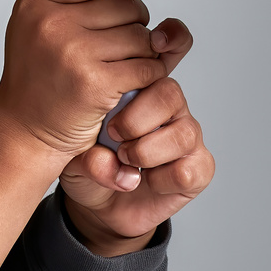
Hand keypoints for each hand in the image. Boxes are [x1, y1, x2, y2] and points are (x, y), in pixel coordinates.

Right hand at [0, 0, 185, 158]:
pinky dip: (148, 75)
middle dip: (133, 23)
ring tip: (122, 63)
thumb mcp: (40, 28)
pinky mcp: (95, 83)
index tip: (112, 10)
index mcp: (35, 3)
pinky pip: (147, 67)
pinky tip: (129, 82)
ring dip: (142, 51)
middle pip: (125, 3)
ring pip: (140, 36)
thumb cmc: (37, 81)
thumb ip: (79, 3)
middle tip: (119, 44)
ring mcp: (72, 53)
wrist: (24, 131)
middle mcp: (51, 23)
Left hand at [59, 74, 213, 256]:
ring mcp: (188, 136)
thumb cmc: (90, 165)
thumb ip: (86, 157)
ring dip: (147, 152)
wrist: (101, 204)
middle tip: (114, 137)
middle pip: (170, 94)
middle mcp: (170, 108)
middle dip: (136, 120)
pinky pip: (188, 170)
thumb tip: (110, 163)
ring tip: (125, 160)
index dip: (138, 78)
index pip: (150, 66)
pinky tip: (145, 181)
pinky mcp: (199, 168)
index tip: (114, 108)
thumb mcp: (72, 158)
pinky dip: (161, 180)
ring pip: (184, 134)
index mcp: (140, 89)